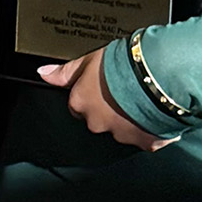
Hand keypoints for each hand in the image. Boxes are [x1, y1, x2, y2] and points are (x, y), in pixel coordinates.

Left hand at [31, 48, 172, 151]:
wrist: (157, 75)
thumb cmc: (123, 64)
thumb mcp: (89, 59)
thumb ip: (66, 71)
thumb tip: (43, 73)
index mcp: (81, 103)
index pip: (78, 105)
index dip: (92, 95)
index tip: (104, 87)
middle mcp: (97, 123)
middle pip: (99, 119)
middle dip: (111, 109)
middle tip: (126, 91)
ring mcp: (121, 134)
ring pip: (123, 129)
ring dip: (131, 118)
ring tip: (145, 98)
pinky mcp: (145, 142)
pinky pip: (146, 138)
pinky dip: (151, 128)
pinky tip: (158, 112)